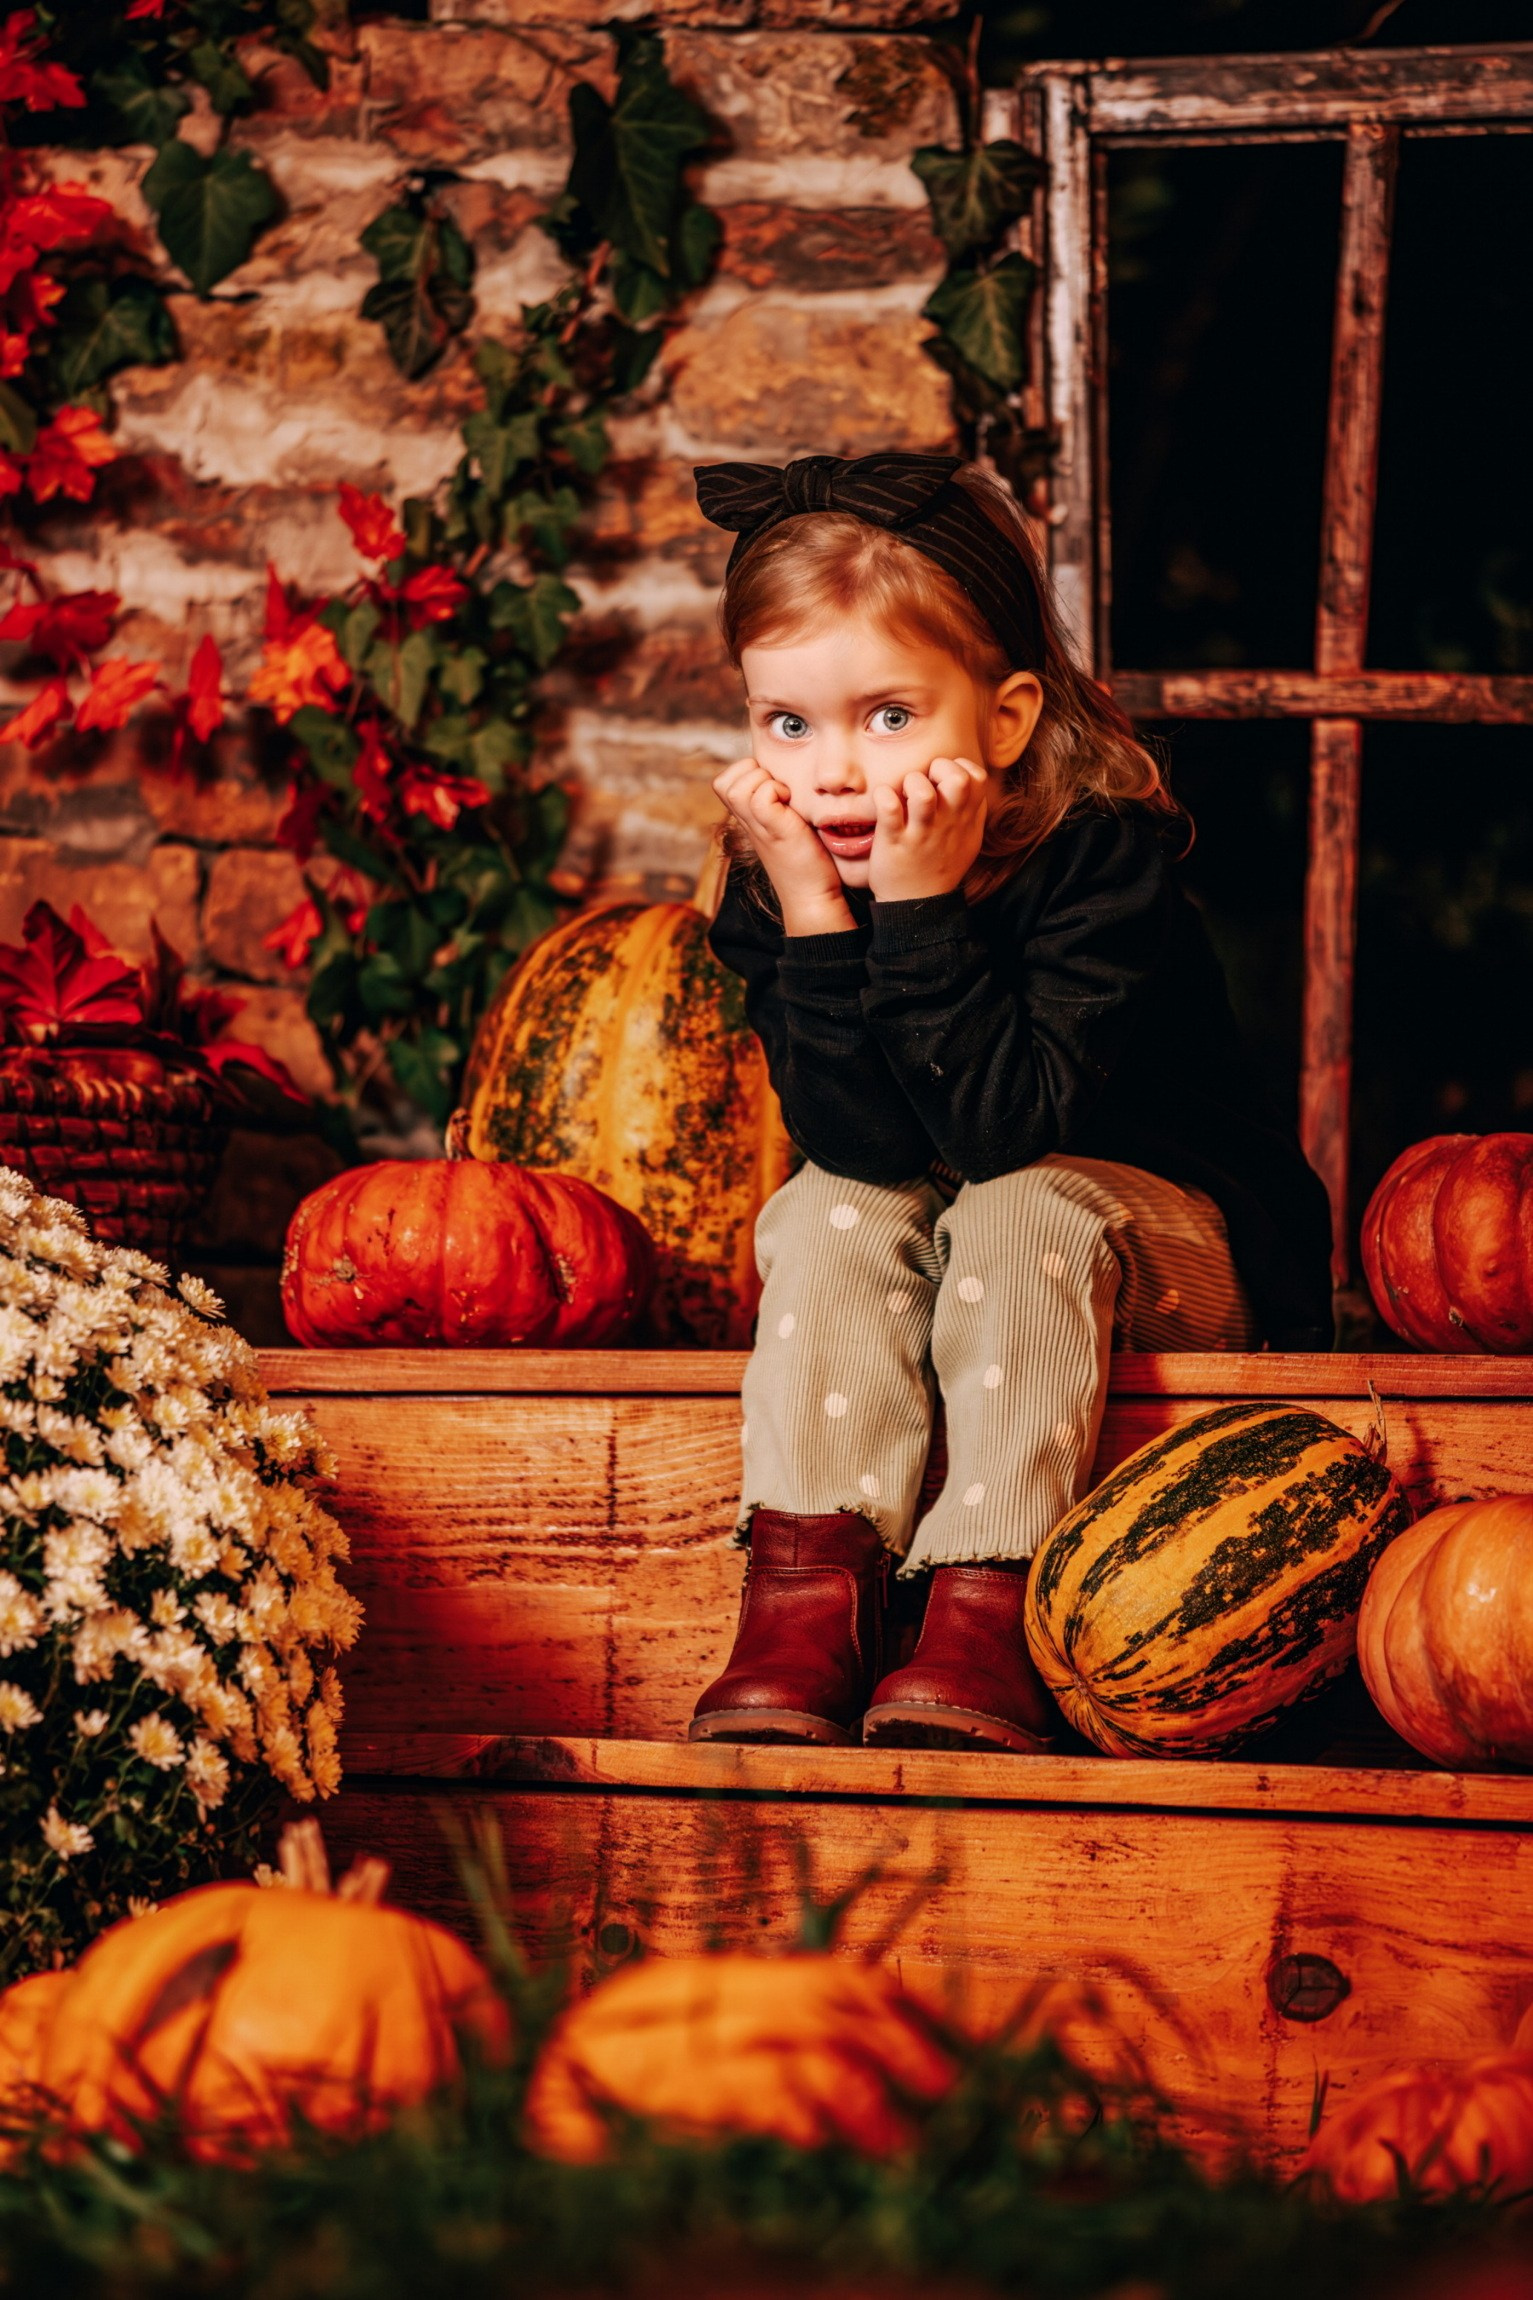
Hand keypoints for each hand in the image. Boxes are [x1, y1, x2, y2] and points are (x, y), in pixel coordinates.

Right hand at [713, 758, 854, 935]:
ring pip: (737, 788)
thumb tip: (787, 778)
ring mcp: (757, 827)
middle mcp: (746, 822)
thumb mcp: (784, 824)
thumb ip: (777, 804)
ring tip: (784, 798)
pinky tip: (792, 806)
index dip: (745, 773)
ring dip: (764, 782)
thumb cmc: (806, 860)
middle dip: (750, 773)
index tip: (772, 786)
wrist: (812, 895)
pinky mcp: (774, 832)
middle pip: (722, 782)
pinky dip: (776, 792)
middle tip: (777, 790)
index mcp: (747, 818)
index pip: (724, 782)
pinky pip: (761, 798)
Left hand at [868, 756, 988, 902]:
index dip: (959, 767)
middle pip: (957, 778)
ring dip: (911, 782)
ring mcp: (921, 833)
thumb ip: (972, 810)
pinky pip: (888, 807)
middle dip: (938, 768)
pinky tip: (883, 803)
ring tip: (904, 795)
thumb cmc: (940, 866)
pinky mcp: (894, 841)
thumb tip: (972, 781)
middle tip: (925, 783)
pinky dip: (882, 797)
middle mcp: (947, 824)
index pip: (976, 776)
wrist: (918, 905)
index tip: (943, 780)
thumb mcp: (968, 839)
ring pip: (922, 791)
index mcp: (966, 820)